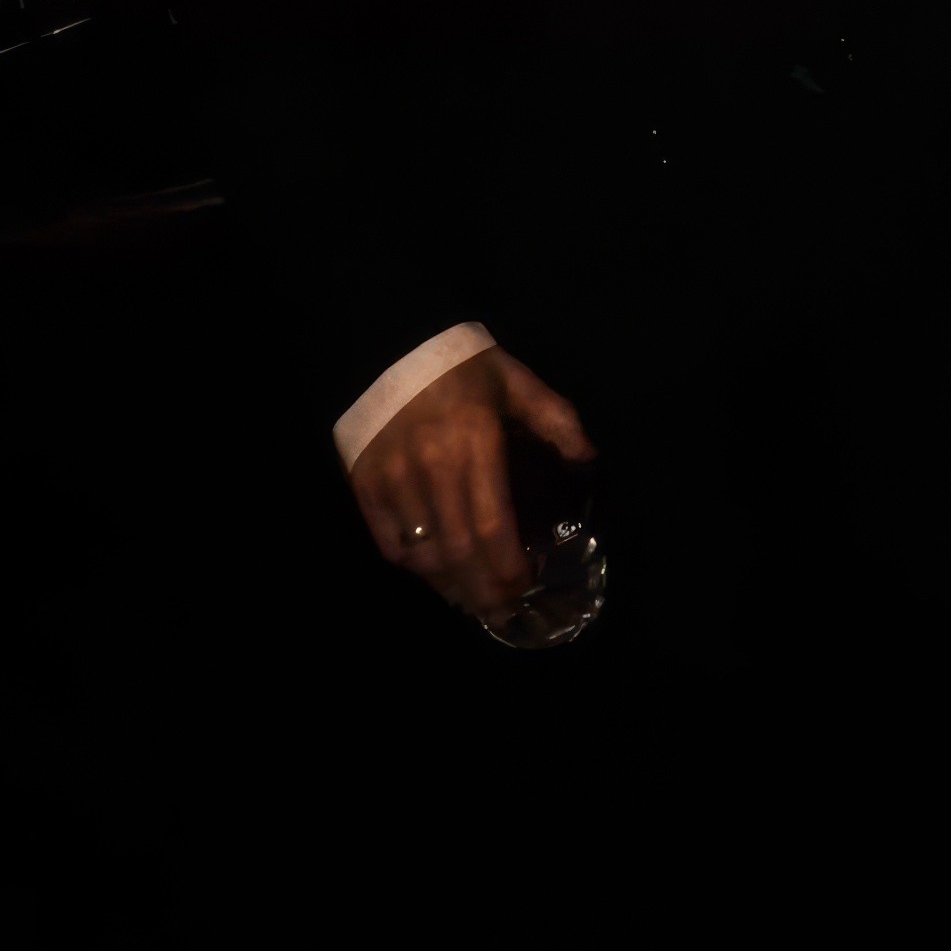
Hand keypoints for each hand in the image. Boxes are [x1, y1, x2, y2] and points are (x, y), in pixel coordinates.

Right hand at [349, 346, 591, 623]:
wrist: (387, 340)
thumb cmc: (460, 363)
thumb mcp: (514, 379)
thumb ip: (555, 418)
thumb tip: (587, 459)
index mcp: (475, 442)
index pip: (492, 526)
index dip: (509, 568)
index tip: (526, 584)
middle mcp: (431, 468)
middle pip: (459, 552)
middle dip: (485, 591)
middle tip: (504, 610)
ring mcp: (393, 480)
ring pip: (424, 556)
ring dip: (452, 586)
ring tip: (474, 599)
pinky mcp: (364, 485)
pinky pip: (391, 543)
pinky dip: (415, 567)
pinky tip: (437, 572)